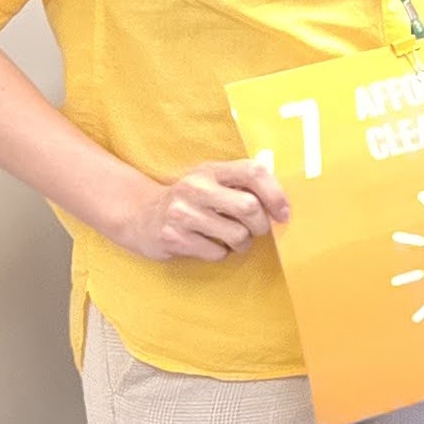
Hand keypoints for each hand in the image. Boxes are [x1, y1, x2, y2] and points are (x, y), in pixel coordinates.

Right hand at [111, 157, 290, 262]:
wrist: (140, 215)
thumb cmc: (191, 200)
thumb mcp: (212, 181)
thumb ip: (242, 185)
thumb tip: (281, 203)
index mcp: (211, 170)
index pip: (253, 172)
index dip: (276, 194)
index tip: (283, 213)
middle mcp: (195, 188)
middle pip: (249, 207)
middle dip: (261, 225)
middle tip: (255, 230)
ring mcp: (182, 213)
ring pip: (237, 235)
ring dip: (242, 243)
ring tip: (231, 238)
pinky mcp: (173, 238)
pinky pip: (217, 253)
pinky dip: (220, 253)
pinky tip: (207, 244)